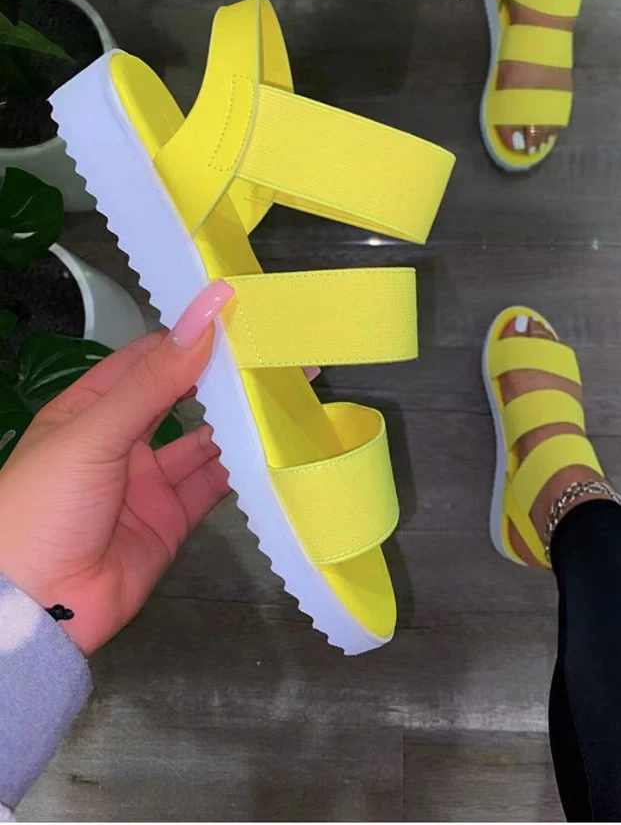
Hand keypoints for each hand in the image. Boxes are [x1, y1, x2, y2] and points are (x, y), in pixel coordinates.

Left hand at [0, 281, 235, 655]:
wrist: (36, 606)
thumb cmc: (46, 504)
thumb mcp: (93, 433)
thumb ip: (152, 382)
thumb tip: (203, 319)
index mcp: (91, 409)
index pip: (147, 360)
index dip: (188, 338)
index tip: (239, 317)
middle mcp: (121, 440)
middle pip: (178, 397)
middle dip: (219, 377)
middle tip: (272, 355)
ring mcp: (148, 482)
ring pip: (200, 441)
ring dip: (234, 422)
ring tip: (279, 397)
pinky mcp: (171, 521)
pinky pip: (210, 487)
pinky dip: (238, 470)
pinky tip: (267, 449)